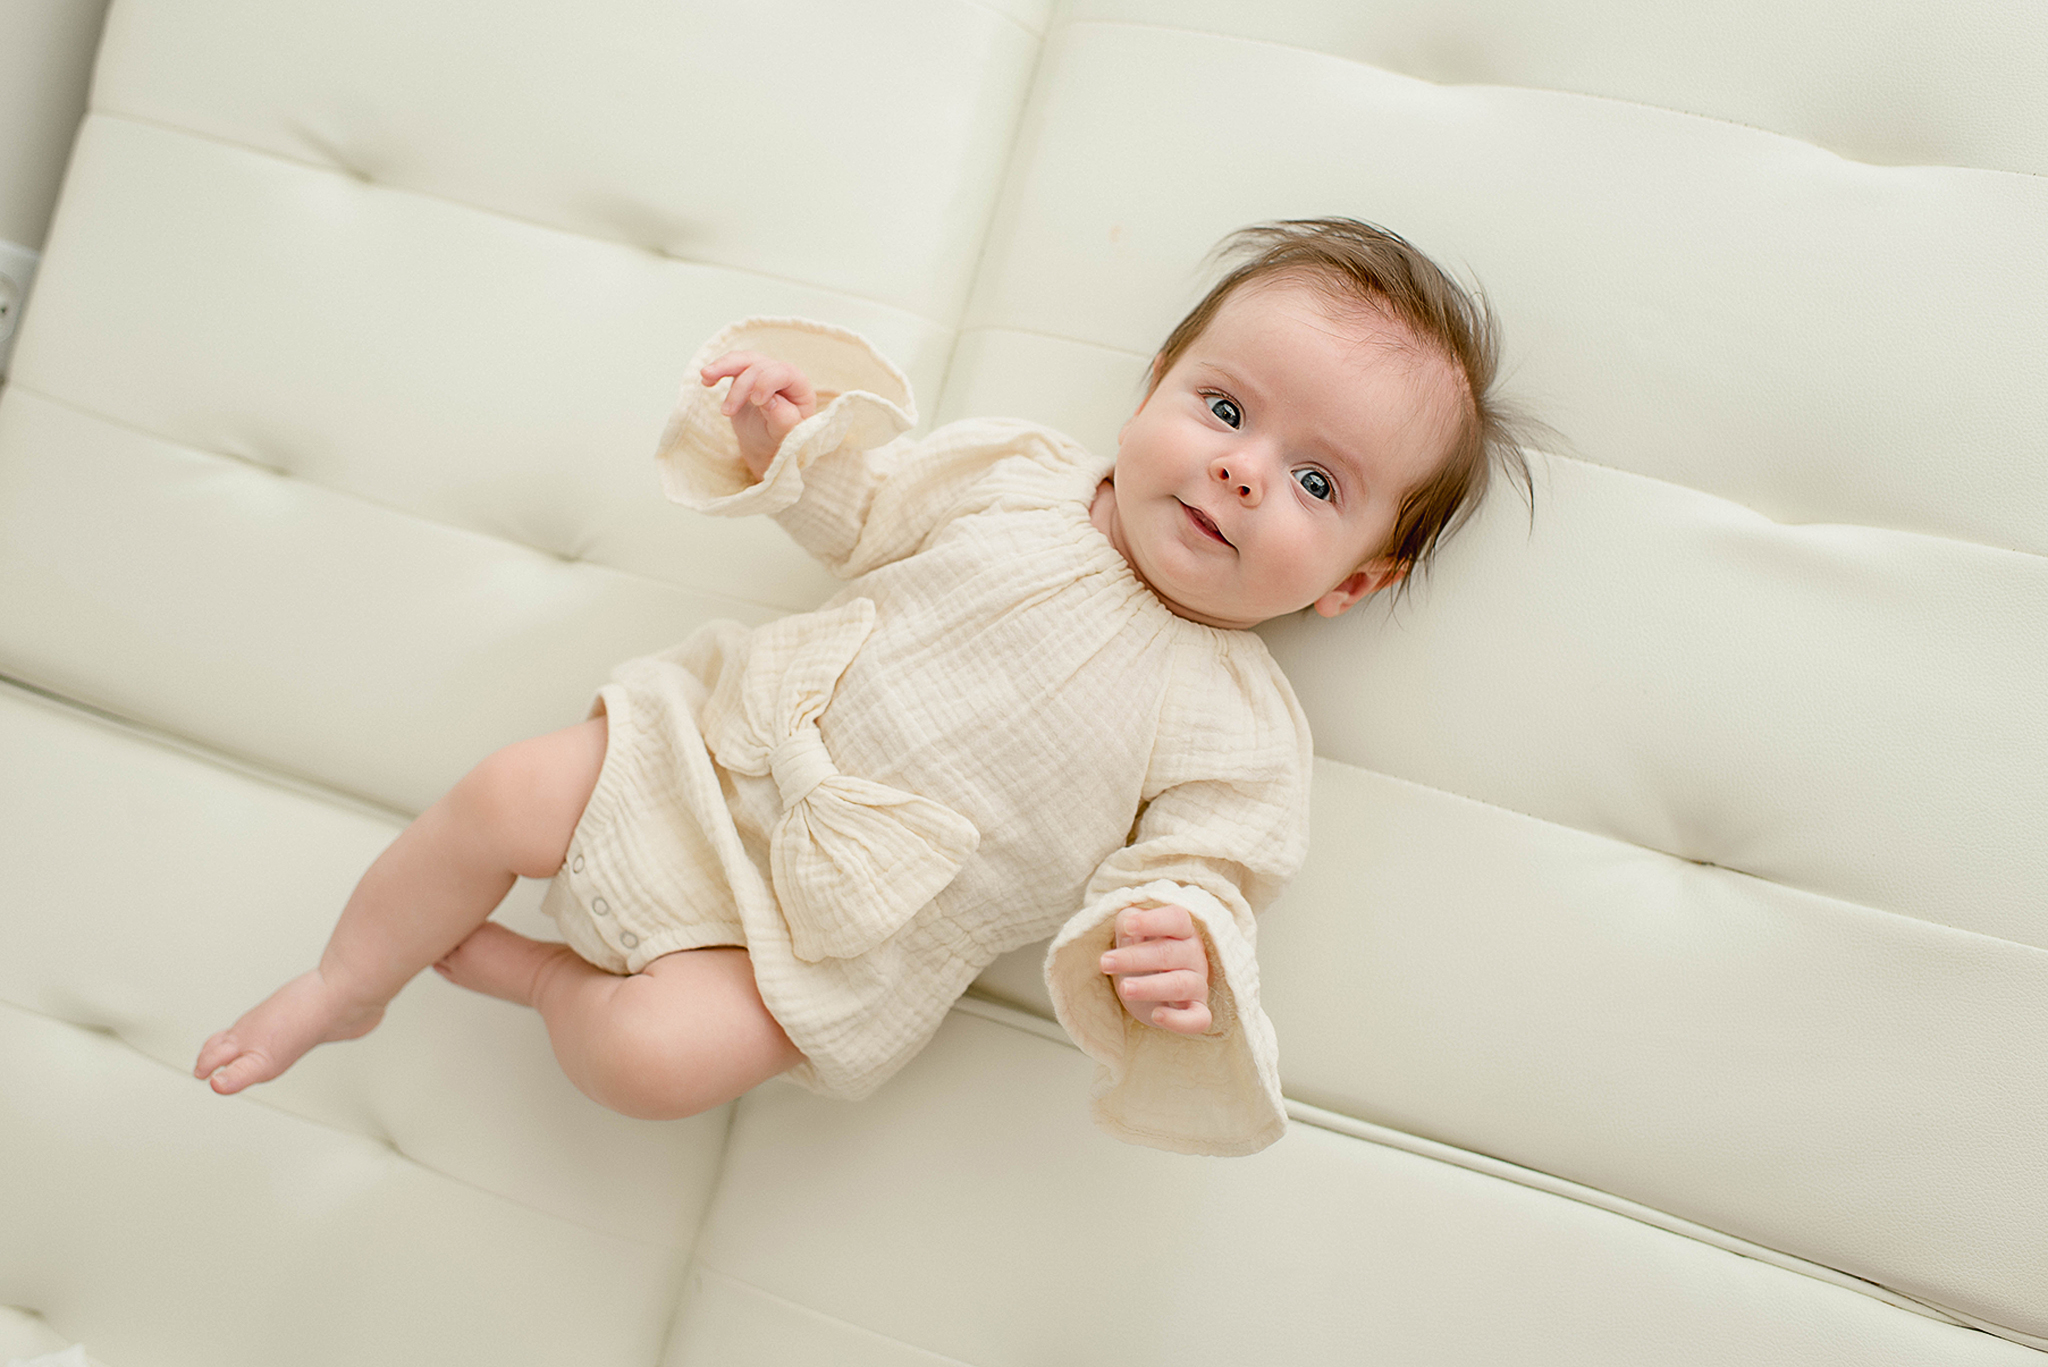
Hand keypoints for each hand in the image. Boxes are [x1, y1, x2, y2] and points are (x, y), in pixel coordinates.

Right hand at [700, 350, 818, 478]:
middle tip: (727, 412)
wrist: (765, 445)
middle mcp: (784, 375)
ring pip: (744, 359)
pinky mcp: (747, 375)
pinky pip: (733, 365)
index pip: (784, 372)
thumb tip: (770, 401)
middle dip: (741, 388)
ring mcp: (764, 372)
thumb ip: (783, 418)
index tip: (755, 402)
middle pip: (760, 367)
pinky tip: (706, 380)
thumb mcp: (785, 435)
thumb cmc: (780, 441)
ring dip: (724, 366)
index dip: (767, 382)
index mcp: (799, 387)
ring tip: (706, 376)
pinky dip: (718, 370)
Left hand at [1099, 904, 1211, 1034]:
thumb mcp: (1132, 933)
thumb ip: (1129, 922)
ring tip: (1124, 988)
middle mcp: (1194, 955)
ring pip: (1180, 984)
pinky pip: (1197, 1019)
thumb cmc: (1143, 952)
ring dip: (1151, 987)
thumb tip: (1127, 923)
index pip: (1176, 919)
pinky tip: (1157, 1016)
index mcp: (1182, 930)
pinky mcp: (1197, 1011)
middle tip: (1105, 962)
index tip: (1127, 926)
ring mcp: (1198, 984)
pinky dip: (1180, 1020)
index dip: (1153, 921)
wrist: (1151, 988)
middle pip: (1170, 953)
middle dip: (1136, 958)